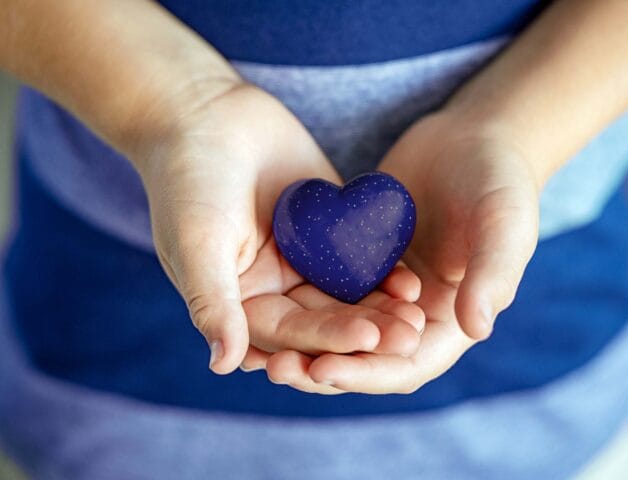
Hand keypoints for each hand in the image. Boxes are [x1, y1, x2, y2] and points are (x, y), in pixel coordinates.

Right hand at [134, 84, 423, 374]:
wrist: (205, 113)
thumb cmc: (189, 178)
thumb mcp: (197, 241)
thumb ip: (212, 301)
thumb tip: (223, 366)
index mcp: (240, 302)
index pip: (287, 331)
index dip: (327, 337)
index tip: (367, 340)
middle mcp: (274, 288)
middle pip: (324, 318)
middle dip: (365, 329)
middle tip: (408, 337)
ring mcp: (303, 260)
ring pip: (346, 293)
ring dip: (380, 307)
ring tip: (417, 317)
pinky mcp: (326, 230)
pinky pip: (357, 255)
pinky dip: (382, 270)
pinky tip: (411, 282)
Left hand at [257, 109, 539, 392]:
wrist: (472, 137)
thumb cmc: (500, 179)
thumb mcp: (504, 222)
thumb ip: (494, 273)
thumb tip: (476, 329)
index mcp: (453, 321)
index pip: (408, 365)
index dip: (367, 373)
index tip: (323, 369)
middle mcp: (417, 315)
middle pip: (366, 357)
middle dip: (322, 367)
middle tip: (275, 368)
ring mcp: (387, 290)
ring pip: (341, 328)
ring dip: (304, 342)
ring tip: (260, 350)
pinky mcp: (363, 263)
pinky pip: (329, 289)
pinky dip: (301, 301)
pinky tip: (263, 301)